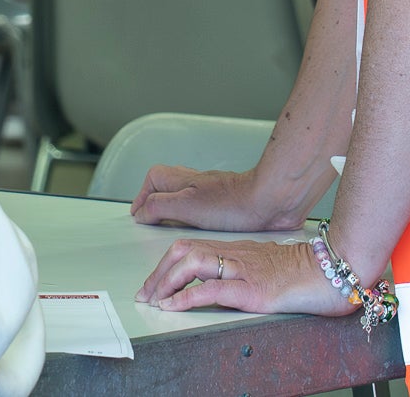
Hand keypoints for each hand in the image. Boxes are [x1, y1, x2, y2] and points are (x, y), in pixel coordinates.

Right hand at [133, 165, 284, 230]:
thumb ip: (159, 207)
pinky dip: (198, 217)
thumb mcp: (186, 206)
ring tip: (172, 225)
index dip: (143, 196)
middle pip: (169, 184)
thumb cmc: (234, 202)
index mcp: (184, 182)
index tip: (138, 214)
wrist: (271, 202)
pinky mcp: (230, 206)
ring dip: (177, 208)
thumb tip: (141, 212)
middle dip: (157, 198)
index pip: (154, 179)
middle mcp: (198, 184)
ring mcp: (215, 194)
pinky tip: (202, 230)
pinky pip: (207, 208)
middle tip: (150, 216)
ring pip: (188, 196)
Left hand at [136, 236, 351, 315]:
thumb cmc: (311, 273)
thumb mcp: (272, 268)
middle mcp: (238, 255)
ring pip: (192, 263)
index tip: (155, 282)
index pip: (193, 247)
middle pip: (184, 250)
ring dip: (166, 282)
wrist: (337, 272)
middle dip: (159, 272)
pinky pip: (211, 289)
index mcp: (240, 250)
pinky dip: (186, 297)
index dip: (168, 263)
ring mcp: (245, 271)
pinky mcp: (254, 289)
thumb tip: (232, 284)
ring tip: (154, 299)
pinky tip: (173, 307)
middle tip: (146, 293)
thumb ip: (252, 270)